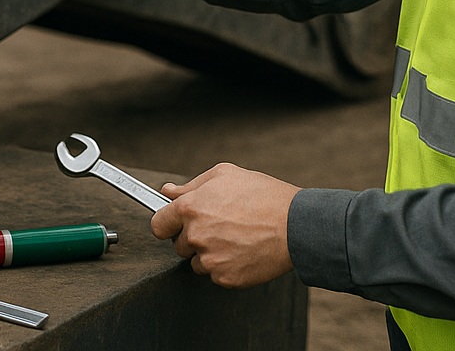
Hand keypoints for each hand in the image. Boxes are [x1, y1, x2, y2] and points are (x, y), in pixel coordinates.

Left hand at [150, 163, 299, 288]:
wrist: (296, 225)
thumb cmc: (263, 195)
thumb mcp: (225, 175)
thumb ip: (191, 185)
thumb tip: (168, 191)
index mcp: (190, 208)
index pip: (158, 225)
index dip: (167, 223)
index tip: (175, 224)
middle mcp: (196, 235)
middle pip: (179, 244)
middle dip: (194, 236)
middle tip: (220, 225)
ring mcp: (210, 259)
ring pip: (197, 261)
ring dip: (209, 253)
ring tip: (235, 237)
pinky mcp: (225, 278)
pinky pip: (215, 274)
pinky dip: (226, 266)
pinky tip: (243, 251)